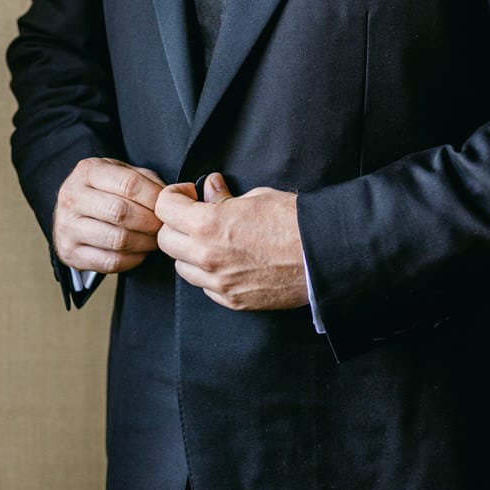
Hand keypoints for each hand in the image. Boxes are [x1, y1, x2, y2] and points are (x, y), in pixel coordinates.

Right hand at [52, 157, 184, 274]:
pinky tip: (139, 252)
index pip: (129, 184)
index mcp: (88, 171)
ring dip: (144, 242)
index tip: (168, 206)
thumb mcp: (121, 173)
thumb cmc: (104, 190)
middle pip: (122, 212)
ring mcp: (67, 227)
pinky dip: (132, 259)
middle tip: (163, 226)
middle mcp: (72, 198)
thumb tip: (183, 192)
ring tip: (154, 239)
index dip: (155, 198)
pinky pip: (109, 262)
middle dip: (151, 222)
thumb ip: (148, 180)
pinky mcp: (69, 253)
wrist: (69, 209)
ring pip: (117, 239)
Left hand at [155, 172, 308, 311]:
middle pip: (165, 240)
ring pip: (182, 267)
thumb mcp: (257, 197)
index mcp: (209, 225)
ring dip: (189, 252)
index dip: (174, 196)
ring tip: (213, 241)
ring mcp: (219, 283)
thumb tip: (209, 189)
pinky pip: (205, 286)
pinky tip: (229, 261)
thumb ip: (225, 197)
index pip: (165, 208)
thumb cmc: (295, 222)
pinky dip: (209, 273)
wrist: (324, 256)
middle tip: (196, 216)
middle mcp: (207, 257)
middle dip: (176, 224)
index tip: (188, 195)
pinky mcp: (233, 301)